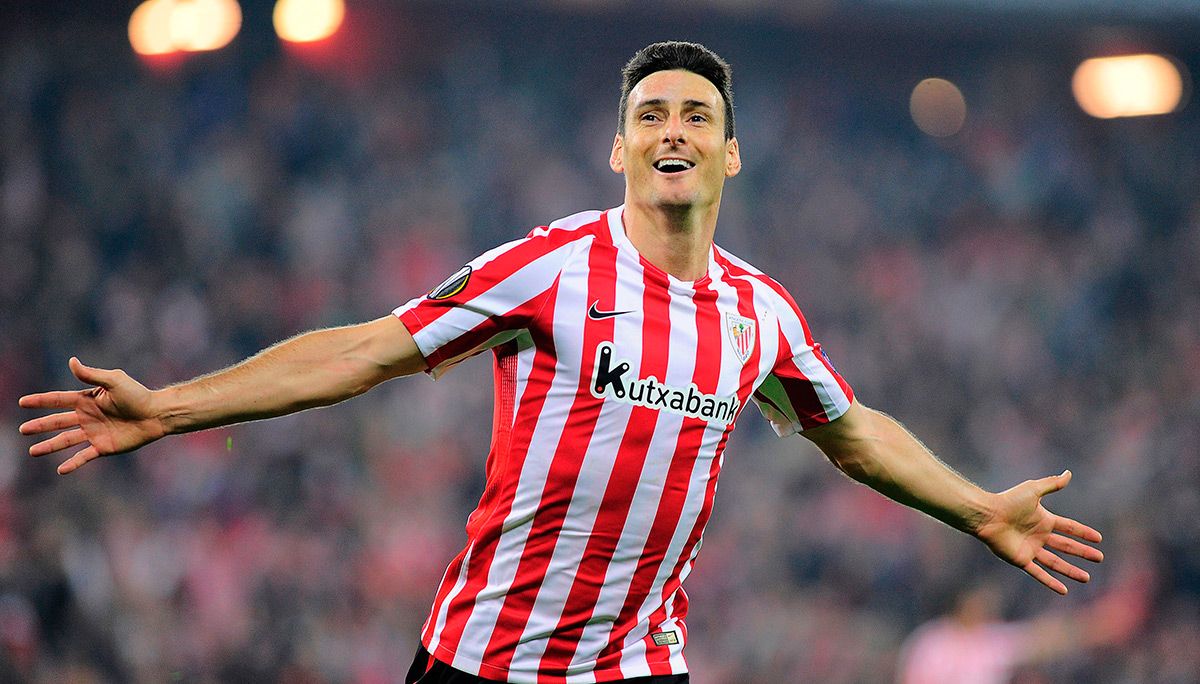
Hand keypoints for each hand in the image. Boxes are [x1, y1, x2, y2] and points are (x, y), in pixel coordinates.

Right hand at [18, 357, 165, 474]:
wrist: (156, 414)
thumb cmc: (138, 395)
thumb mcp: (114, 381)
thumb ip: (92, 375)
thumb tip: (71, 361)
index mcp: (87, 400)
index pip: (58, 400)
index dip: (40, 401)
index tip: (22, 403)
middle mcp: (87, 417)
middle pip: (57, 422)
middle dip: (40, 425)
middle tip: (22, 430)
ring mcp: (94, 432)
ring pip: (66, 440)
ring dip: (49, 446)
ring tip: (33, 451)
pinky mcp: (103, 447)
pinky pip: (84, 456)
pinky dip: (72, 463)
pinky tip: (61, 470)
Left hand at [974, 470, 1103, 594]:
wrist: (987, 515)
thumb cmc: (1008, 501)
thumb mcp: (1033, 490)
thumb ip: (1052, 484)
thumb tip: (1069, 473)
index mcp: (1043, 520)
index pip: (1069, 527)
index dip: (1083, 533)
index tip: (1098, 539)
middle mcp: (1039, 536)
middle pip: (1066, 546)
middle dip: (1082, 553)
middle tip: (1099, 558)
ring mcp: (1031, 549)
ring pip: (1056, 563)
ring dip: (1071, 571)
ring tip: (1087, 578)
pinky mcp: (1021, 560)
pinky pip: (1039, 573)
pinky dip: (1051, 582)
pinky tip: (1064, 590)